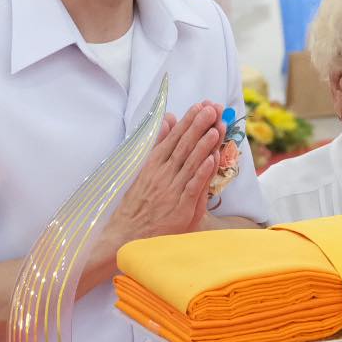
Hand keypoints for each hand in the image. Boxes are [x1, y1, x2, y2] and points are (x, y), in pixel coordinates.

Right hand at [100, 103, 222, 250]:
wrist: (126, 236)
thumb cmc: (138, 204)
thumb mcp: (144, 170)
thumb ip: (159, 144)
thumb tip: (168, 120)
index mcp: (154, 164)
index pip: (174, 138)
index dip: (189, 121)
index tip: (201, 105)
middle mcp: (162, 174)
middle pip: (184, 146)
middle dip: (199, 126)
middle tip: (213, 109)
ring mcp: (171, 190)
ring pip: (190, 163)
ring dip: (204, 145)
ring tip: (216, 128)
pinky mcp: (179, 208)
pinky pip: (192, 187)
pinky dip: (201, 173)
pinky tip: (210, 159)